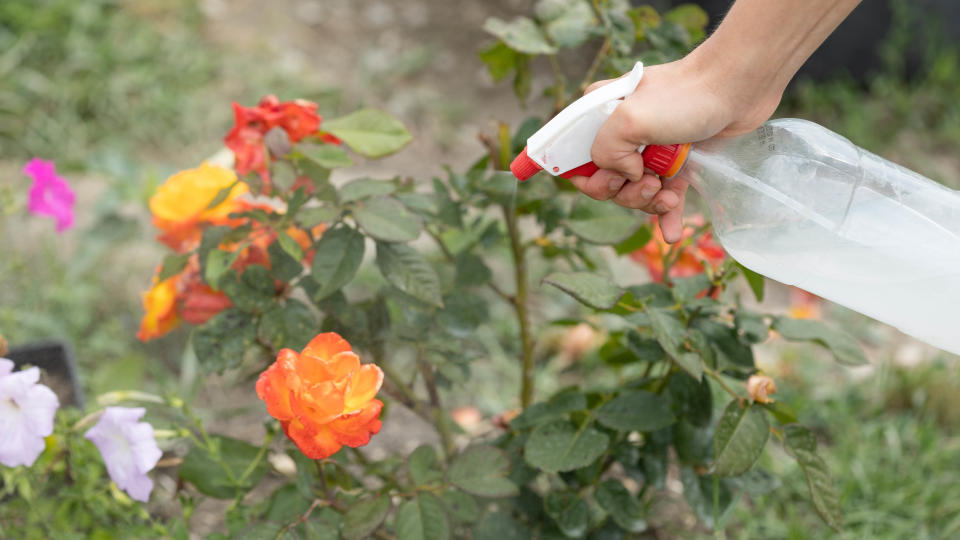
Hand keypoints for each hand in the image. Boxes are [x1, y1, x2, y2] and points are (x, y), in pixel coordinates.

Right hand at [567, 55, 779, 241]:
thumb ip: (606, 151)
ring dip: (648, 203)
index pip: (577, 157)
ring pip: (635, 192)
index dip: (590, 177)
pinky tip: (672, 234)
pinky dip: (666, 216)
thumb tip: (626, 175)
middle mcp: (621, 133)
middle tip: (649, 182)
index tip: (613, 179)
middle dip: (625, 192)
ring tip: (668, 195)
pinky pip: (664, 197)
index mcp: (600, 116)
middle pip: (607, 182)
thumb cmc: (684, 97)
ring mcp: (649, 149)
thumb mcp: (629, 119)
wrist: (737, 89)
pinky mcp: (677, 162)